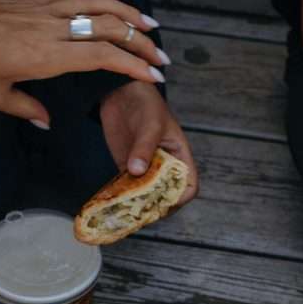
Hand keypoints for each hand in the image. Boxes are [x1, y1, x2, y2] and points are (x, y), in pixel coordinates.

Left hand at [0, 0, 165, 125]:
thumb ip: (27, 109)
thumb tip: (46, 123)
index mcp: (45, 56)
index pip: (100, 57)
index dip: (131, 66)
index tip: (153, 77)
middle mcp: (50, 28)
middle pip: (107, 28)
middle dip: (140, 43)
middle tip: (161, 59)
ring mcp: (44, 10)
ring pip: (96, 4)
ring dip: (128, 13)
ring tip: (151, 26)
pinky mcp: (36, 0)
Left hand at [100, 81, 198, 208]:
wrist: (120, 92)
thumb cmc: (145, 103)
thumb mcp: (149, 124)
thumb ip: (144, 148)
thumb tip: (136, 171)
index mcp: (180, 156)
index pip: (189, 186)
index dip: (180, 197)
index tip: (164, 200)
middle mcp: (165, 167)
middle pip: (167, 197)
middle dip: (156, 206)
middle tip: (140, 210)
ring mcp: (146, 170)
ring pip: (146, 197)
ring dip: (137, 206)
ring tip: (125, 211)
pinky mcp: (128, 170)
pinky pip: (128, 190)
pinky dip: (122, 198)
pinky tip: (113, 202)